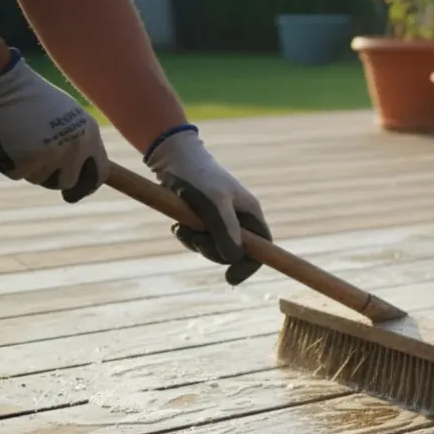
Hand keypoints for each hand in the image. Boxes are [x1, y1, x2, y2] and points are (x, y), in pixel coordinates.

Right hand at [0, 50, 107, 202]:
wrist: (4, 85)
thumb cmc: (32, 98)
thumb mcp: (67, 116)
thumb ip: (78, 143)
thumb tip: (80, 172)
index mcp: (90, 136)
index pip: (98, 174)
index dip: (85, 187)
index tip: (72, 196)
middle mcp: (76, 149)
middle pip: (67, 182)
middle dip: (51, 178)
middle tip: (35, 163)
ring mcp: (53, 156)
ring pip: (40, 179)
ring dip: (28, 167)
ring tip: (18, 139)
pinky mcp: (28, 161)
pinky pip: (16, 174)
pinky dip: (5, 162)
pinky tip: (2, 140)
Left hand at [144, 127, 271, 285]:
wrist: (171, 155)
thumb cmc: (196, 177)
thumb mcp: (213, 205)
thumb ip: (225, 232)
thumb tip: (234, 259)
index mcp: (250, 212)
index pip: (262, 248)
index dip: (250, 265)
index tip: (230, 278)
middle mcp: (239, 216)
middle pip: (235, 251)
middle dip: (212, 251)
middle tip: (195, 239)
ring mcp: (221, 217)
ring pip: (214, 246)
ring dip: (196, 243)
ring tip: (181, 228)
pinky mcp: (203, 216)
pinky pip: (199, 238)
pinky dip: (188, 236)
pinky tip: (177, 225)